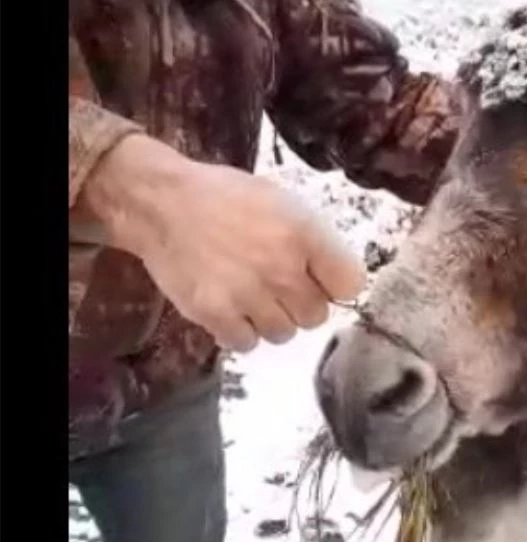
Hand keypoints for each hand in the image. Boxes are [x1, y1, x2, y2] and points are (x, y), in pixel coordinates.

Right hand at [76, 134, 365, 351]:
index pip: (350, 285)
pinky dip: (240, 331)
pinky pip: (247, 344)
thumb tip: (335, 280)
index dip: (335, 284)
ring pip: (283, 334)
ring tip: (248, 293)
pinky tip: (229, 307)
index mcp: (303, 233)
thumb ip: (312, 239)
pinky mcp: (216, 315)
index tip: (319, 279)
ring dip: (270, 319)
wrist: (162, 204)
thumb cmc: (224, 198)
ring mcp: (248, 294)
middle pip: (317, 316)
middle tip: (275, 284)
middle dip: (300, 303)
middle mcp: (281, 268)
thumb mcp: (280, 201)